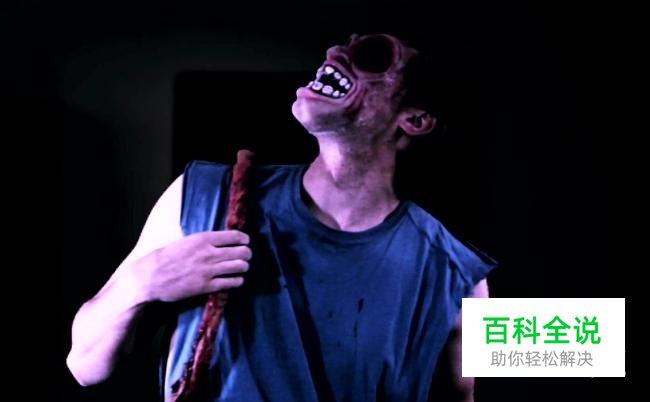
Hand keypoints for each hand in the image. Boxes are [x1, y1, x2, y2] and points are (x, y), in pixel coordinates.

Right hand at [131, 230, 251, 302]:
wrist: (149, 277)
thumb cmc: (164, 257)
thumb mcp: (185, 241)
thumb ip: (203, 241)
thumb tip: (220, 240)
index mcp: (203, 239)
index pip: (235, 236)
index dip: (244, 239)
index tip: (245, 242)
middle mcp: (209, 253)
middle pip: (242, 252)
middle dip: (247, 254)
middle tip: (245, 256)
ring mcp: (209, 270)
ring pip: (240, 267)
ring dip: (244, 267)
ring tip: (241, 268)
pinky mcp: (206, 286)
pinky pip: (231, 283)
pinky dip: (237, 281)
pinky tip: (236, 280)